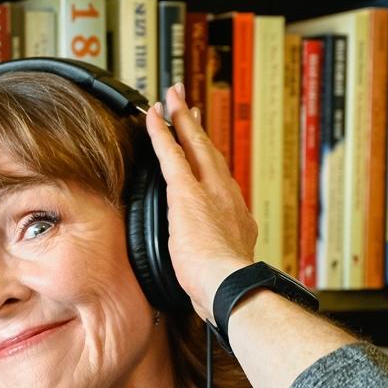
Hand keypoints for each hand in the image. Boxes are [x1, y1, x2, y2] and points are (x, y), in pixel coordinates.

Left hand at [145, 83, 258, 321]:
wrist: (229, 286)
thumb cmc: (223, 288)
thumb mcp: (224, 268)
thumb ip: (216, 258)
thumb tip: (208, 268)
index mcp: (235, 216)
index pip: (219, 181)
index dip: (210, 161)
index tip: (205, 147)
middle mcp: (227, 196)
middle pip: (211, 153)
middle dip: (198, 128)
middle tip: (189, 105)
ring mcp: (209, 190)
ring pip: (194, 145)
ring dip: (182, 119)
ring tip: (173, 99)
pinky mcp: (186, 192)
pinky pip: (171, 153)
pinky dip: (161, 132)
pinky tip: (151, 115)